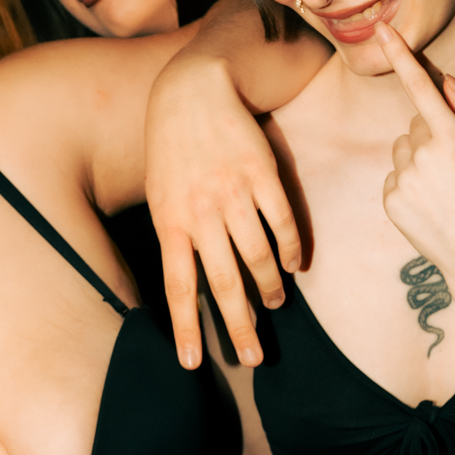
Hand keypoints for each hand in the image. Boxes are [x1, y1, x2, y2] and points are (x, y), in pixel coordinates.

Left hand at [146, 49, 303, 369]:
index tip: (193, 364)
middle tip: (253, 358)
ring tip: (275, 303)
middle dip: (239, 326)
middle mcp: (201, 213)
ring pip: (258, 256)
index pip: (178, 287)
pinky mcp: (262, 175)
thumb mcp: (160, 193)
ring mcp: (233, 194)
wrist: (193, 90)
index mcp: (170, 221)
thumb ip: (175, 234)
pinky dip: (291, 249)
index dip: (187, 328)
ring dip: (269, 287)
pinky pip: (282, 223)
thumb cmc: (172, 148)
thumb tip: (189, 280)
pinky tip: (294, 266)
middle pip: (223, 283)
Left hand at [377, 26, 454, 291]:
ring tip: (444, 190)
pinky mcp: (390, 200)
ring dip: (418, 160)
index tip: (383, 31)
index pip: (420, 87)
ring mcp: (402, 179)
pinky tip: (430, 205)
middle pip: (415, 125)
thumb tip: (447, 80)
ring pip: (402, 150)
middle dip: (432, 136)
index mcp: (452, 138)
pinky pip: (394, 177)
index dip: (401, 56)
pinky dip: (408, 185)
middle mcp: (421, 155)